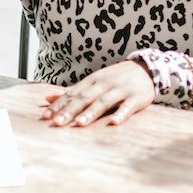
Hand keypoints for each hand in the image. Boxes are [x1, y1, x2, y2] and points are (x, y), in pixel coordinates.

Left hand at [40, 60, 155, 127]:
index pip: (73, 93)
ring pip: (103, 102)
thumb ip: (73, 91)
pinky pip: (127, 107)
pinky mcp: (136, 98)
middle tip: (57, 122)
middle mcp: (105, 84)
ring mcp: (121, 90)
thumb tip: (48, 97)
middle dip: (70, 110)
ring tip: (79, 124)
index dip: (59, 105)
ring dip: (91, 113)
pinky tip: (113, 123)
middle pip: (85, 98)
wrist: (146, 68)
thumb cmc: (116, 78)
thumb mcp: (94, 81)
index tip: (46, 116)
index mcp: (93, 80)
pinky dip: (120, 114)